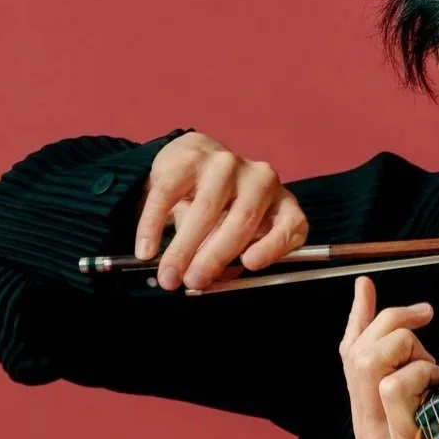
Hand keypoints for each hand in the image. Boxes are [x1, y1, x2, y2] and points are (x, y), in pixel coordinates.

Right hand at [135, 131, 307, 290]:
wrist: (195, 161)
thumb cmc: (223, 210)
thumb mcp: (237, 234)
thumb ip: (232, 257)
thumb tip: (213, 279)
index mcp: (282, 204)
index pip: (291, 226)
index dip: (273, 246)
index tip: (249, 263)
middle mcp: (261, 179)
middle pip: (241, 221)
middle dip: (213, 257)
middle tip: (191, 282)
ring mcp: (227, 163)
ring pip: (206, 208)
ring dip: (183, 247)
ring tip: (167, 274)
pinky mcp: (192, 156)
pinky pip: (169, 193)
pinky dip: (154, 224)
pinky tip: (146, 248)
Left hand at [340, 276, 438, 438]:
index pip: (395, 388)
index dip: (427, 371)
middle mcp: (374, 433)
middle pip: (368, 361)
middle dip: (404, 335)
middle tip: (434, 344)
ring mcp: (362, 424)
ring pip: (354, 356)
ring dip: (385, 324)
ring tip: (419, 317)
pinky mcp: (360, 417)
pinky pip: (350, 363)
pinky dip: (357, 323)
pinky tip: (365, 291)